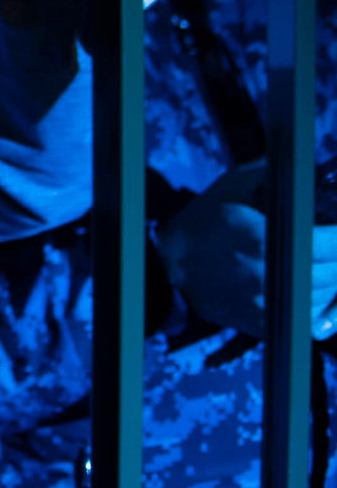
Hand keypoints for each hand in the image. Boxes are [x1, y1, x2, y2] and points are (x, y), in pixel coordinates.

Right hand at [154, 160, 336, 339]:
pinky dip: (318, 302)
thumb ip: (271, 173)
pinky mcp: (265, 322)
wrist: (167, 267)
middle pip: (334, 271)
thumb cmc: (202, 222)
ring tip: (323, 262)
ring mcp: (269, 303)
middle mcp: (270, 274)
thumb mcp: (231, 187)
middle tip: (330, 245)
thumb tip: (307, 164)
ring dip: (332, 279)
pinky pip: (309, 316)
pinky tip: (309, 285)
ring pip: (326, 295)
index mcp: (263, 238)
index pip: (330, 243)